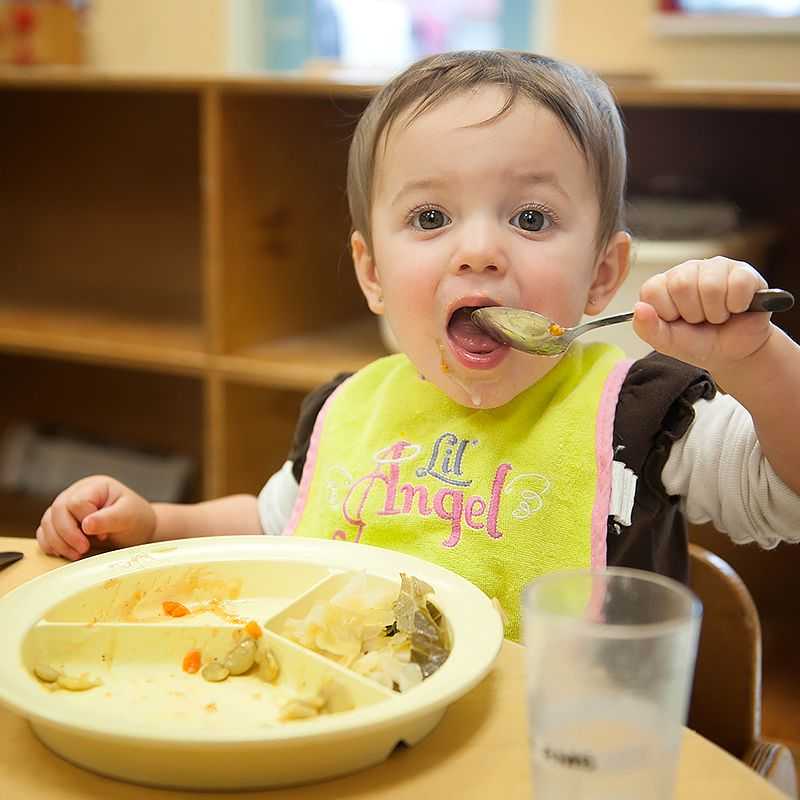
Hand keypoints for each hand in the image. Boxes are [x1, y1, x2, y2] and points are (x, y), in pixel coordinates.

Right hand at [36, 475, 155, 559]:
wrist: (138, 530)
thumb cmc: (136, 519)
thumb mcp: (128, 517)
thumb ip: (108, 519)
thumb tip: (86, 524)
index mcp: (95, 487)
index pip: (77, 502)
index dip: (85, 520)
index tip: (103, 535)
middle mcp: (77, 494)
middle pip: (57, 510)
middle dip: (67, 534)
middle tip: (83, 549)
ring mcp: (66, 509)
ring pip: (47, 522)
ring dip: (58, 542)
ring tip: (77, 554)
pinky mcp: (61, 524)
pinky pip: (45, 533)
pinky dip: (50, 544)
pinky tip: (65, 553)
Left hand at [633, 257, 772, 372]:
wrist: (734, 353)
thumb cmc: (698, 343)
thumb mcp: (667, 342)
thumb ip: (647, 328)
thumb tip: (638, 308)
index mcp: (663, 285)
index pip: (653, 289)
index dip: (667, 313)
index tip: (676, 321)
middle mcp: (686, 271)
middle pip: (682, 285)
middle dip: (693, 314)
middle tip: (700, 320)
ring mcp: (715, 267)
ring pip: (711, 286)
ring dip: (716, 313)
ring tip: (717, 316)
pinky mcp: (743, 271)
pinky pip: (738, 284)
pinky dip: (737, 305)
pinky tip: (736, 309)